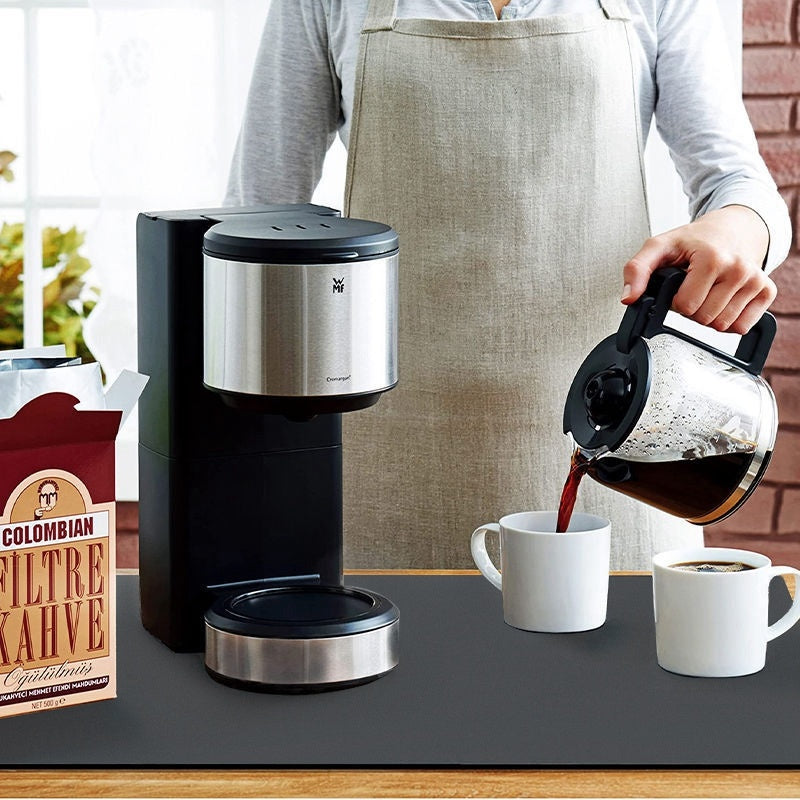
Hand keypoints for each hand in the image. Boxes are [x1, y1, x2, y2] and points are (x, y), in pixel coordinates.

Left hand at [621, 205, 775, 333]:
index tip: (680, 285)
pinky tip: (724, 299)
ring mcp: (755, 281)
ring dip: (709, 315)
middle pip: (703, 319)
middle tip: (694, 287)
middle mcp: (739, 269)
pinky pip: (741, 327)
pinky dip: (728, 320)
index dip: (676, 301)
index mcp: (712, 258)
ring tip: (708, 291)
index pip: (686, 306)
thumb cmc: (696, 239)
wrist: (733, 228)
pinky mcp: (767, 291)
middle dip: (692, 309)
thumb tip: (629, 297)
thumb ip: (637, 269)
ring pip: (721, 325)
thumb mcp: (660, 246)